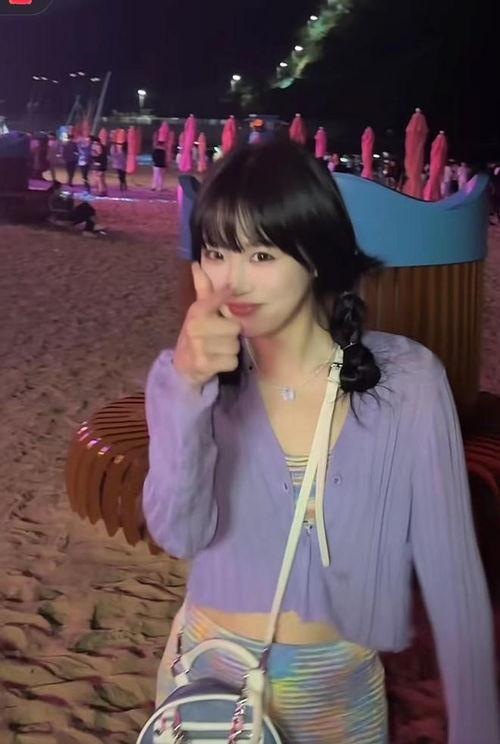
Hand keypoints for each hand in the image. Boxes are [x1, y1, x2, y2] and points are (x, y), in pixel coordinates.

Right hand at [173, 262, 241, 388]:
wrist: (182, 366)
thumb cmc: (196, 335)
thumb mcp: (198, 312)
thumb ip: (203, 289)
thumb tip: (196, 264)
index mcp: (196, 311)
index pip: (215, 298)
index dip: (224, 295)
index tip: (231, 289)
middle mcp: (195, 327)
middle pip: (235, 327)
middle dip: (231, 335)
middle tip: (218, 338)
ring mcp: (198, 347)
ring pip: (235, 345)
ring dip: (230, 350)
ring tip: (216, 350)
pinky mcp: (204, 364)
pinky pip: (232, 361)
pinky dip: (228, 363)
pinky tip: (216, 362)